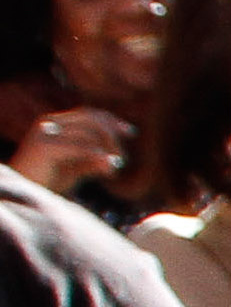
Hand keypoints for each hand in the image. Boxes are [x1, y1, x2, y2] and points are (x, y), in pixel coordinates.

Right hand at [10, 107, 129, 196]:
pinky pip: (80, 147)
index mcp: (55, 124)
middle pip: (91, 119)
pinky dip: (98, 157)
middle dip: (112, 136)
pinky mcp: (44, 147)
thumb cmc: (47, 182)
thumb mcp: (75, 169)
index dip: (111, 120)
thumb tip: (114, 161)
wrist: (23, 192)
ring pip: (89, 132)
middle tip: (121, 158)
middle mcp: (49, 123)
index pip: (88, 113)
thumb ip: (92, 161)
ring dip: (108, 149)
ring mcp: (45, 133)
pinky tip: (107, 169)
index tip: (130, 132)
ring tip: (114, 168)